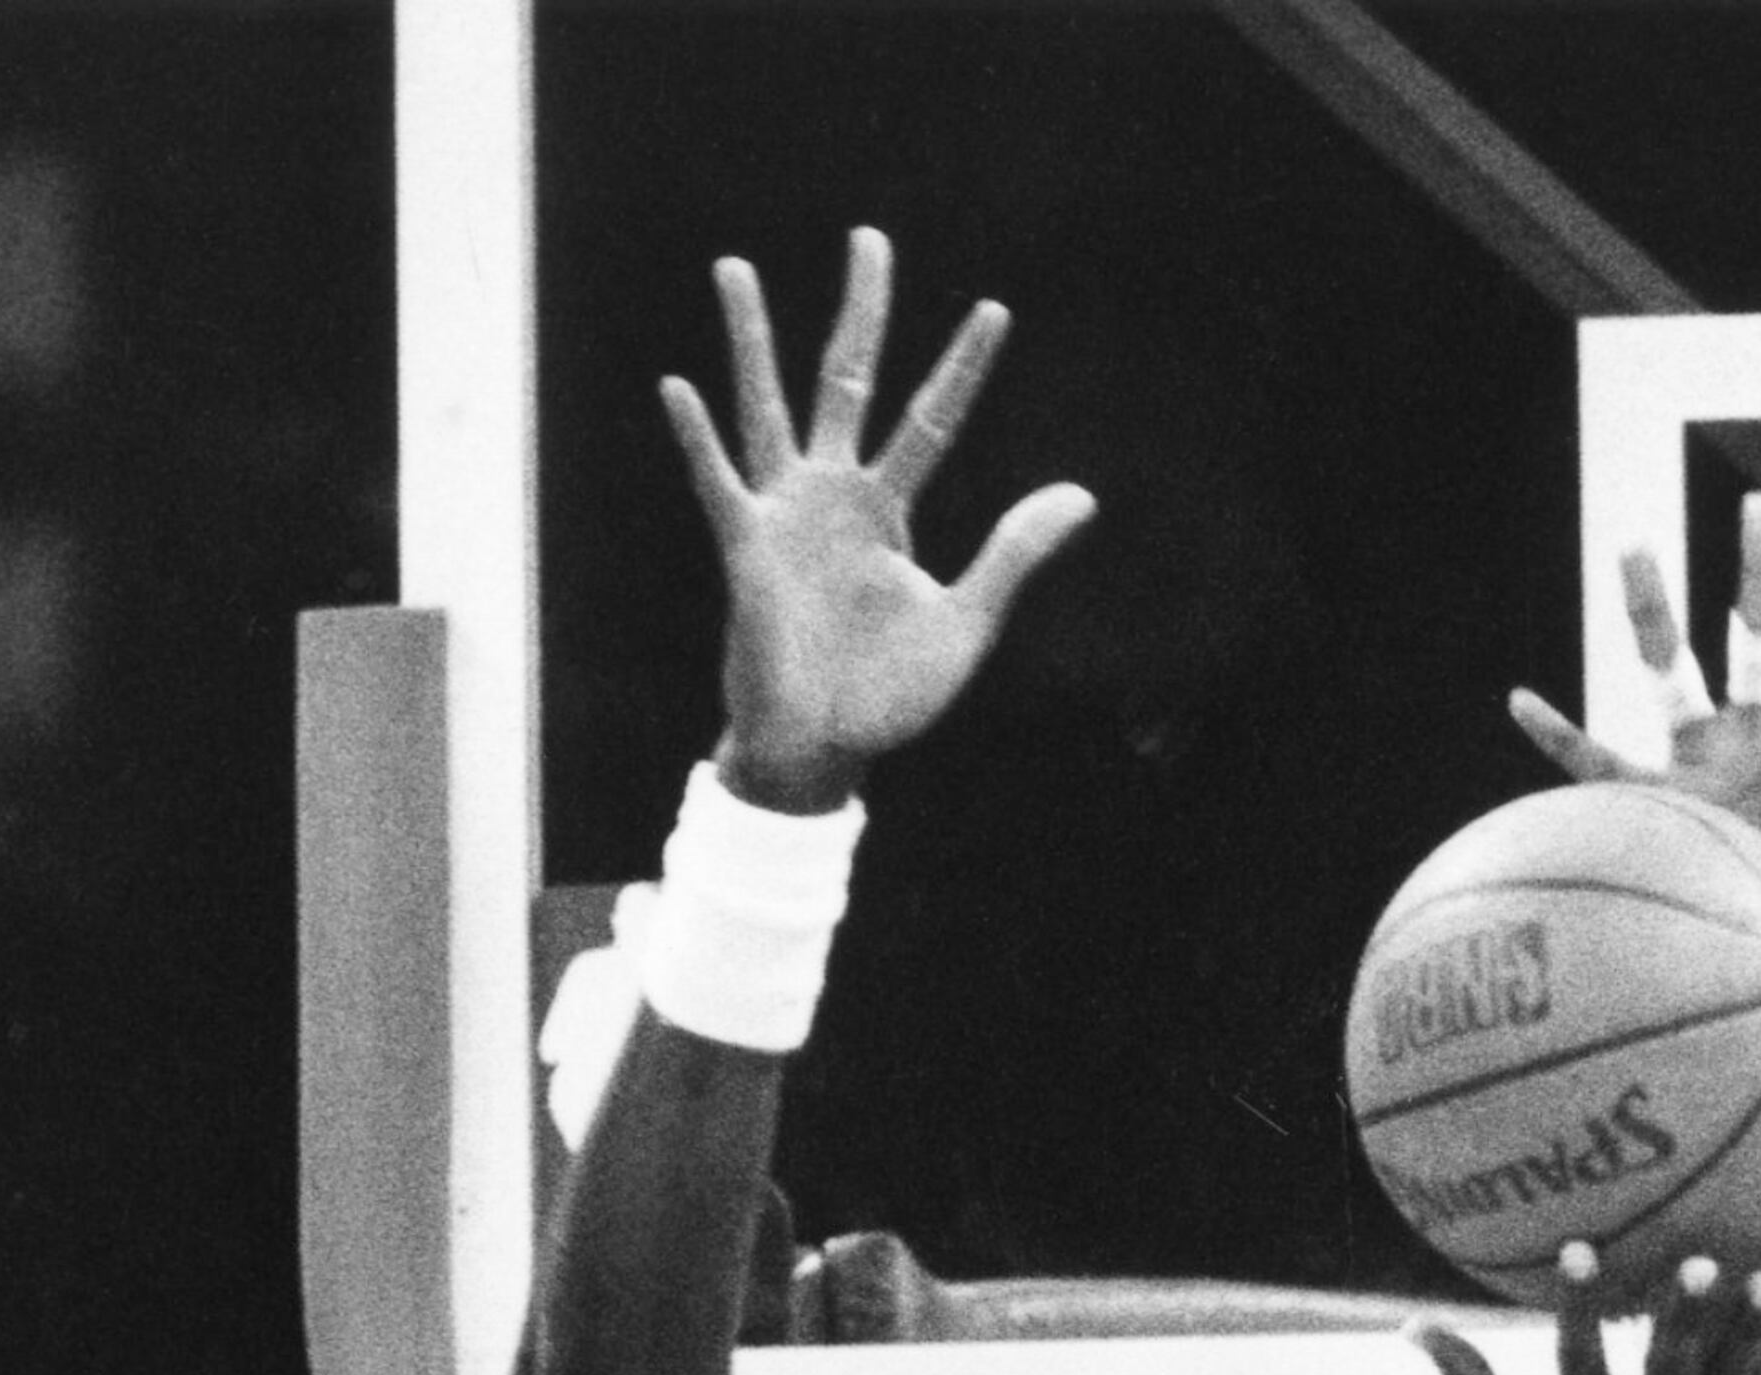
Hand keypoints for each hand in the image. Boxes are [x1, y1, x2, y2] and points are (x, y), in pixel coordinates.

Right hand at [663, 232, 1094, 808]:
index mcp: (887, 508)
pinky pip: (719, 483)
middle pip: (849, 378)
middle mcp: (834, 493)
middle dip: (862, 310)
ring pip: (768, 406)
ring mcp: (785, 514)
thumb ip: (1014, 554)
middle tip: (871, 239)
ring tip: (735, 268)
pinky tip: (678, 388)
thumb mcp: (966, 622)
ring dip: (752, 339)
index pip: (933, 419)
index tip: (994, 311)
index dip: (964, 368)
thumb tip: (1082, 495)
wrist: (824, 749)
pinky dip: (698, 439)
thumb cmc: (889, 695)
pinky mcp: (746, 549)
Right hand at [1511, 490, 1760, 983]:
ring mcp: (1697, 769)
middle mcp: (1751, 741)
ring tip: (1637, 542)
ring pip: (1670, 671)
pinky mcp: (1652, 810)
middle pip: (1754, 639)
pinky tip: (1522, 701)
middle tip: (1759, 505)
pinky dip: (1557, 738)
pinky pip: (1595, 768)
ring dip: (1656, 610)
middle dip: (1756, 574)